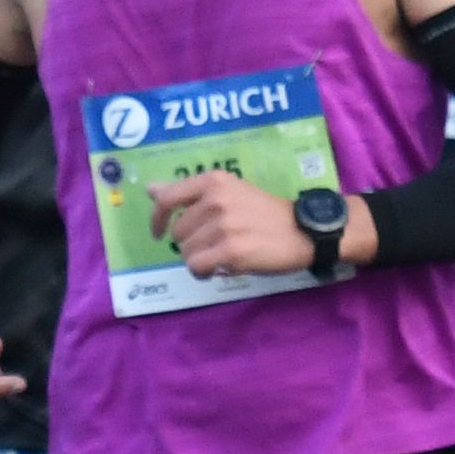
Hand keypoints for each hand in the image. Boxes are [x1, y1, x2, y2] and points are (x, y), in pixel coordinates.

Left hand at [147, 168, 312, 280]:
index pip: (167, 198)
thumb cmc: (265, 212)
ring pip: (187, 252)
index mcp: (214, 181)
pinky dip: (204, 272)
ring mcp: (223, 225)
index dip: (157, 219)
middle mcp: (216, 199)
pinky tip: (218, 269)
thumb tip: (151, 189)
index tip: (159, 232)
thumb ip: (190, 192)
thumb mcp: (229, 191)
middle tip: (214, 245)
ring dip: (200, 259)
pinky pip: (197, 266)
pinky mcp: (231, 251)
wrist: (303, 231)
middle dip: (191, 244)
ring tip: (221, 256)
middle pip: (178, 232)